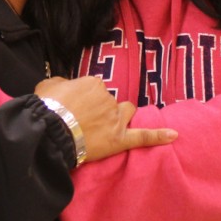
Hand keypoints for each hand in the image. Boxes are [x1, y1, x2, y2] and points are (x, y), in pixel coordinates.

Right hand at [34, 77, 177, 163]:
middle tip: (84, 121)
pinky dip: (159, 136)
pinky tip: (174, 136)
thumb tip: (66, 84)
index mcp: (94, 84)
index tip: (76, 106)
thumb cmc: (47, 107)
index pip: (96, 88)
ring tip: (106, 127)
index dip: (86, 98)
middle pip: (110, 101)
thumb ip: (62, 81)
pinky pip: (143, 137)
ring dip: (120, 117)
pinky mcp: (120, 139)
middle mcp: (108, 98)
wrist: (50, 132)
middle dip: (101, 109)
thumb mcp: (48, 84)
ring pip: (126, 113)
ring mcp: (116, 119)